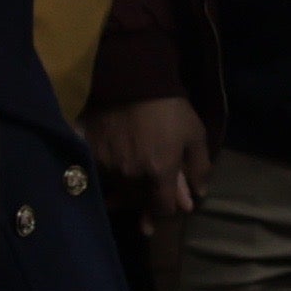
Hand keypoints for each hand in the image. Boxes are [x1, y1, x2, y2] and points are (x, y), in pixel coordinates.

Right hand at [89, 96, 209, 231]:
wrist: (134, 81)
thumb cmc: (169, 108)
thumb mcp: (194, 134)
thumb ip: (199, 167)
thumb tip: (198, 194)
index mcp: (160, 171)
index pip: (162, 206)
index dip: (166, 209)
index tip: (167, 204)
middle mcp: (132, 175)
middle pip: (136, 201)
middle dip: (144, 204)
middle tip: (147, 210)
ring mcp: (109, 165)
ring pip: (116, 188)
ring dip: (123, 191)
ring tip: (126, 189)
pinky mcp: (91, 153)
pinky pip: (98, 173)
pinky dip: (105, 175)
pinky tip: (109, 170)